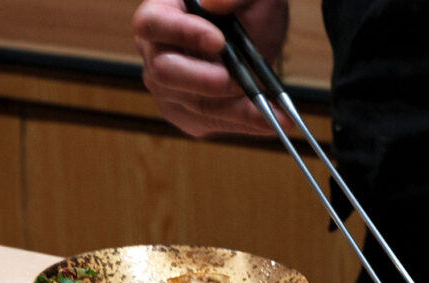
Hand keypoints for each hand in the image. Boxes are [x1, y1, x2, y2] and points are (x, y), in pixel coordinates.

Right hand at [133, 0, 290, 136]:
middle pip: (165, 73)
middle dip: (206, 80)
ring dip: (238, 110)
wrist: (257, 37)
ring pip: (196, 106)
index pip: (153, 24)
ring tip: (275, 112)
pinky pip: (215, 124)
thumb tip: (213, 4)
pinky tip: (272, 121)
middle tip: (239, 82)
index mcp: (161, 15)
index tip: (219, 41)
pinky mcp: (189, 115)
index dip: (183, 33)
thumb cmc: (246, 9)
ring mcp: (169, 89)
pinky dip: (246, 123)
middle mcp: (156, 54)